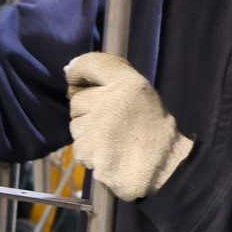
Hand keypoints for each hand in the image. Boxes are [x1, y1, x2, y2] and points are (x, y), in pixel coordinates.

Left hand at [65, 53, 192, 201]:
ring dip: (87, 131)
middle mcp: (109, 101)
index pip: (90, 63)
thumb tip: (69, 70)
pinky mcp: (88, 151)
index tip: (76, 79)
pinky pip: (78, 145)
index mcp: (127, 83)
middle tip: (110, 120)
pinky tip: (107, 152)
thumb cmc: (151, 126)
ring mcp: (97, 128)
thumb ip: (110, 75)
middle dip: (88, 109)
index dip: (78, 71)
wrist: (162, 167)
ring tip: (110, 138)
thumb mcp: (140, 90)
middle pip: (77, 99)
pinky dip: (89, 150)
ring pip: (75, 124)